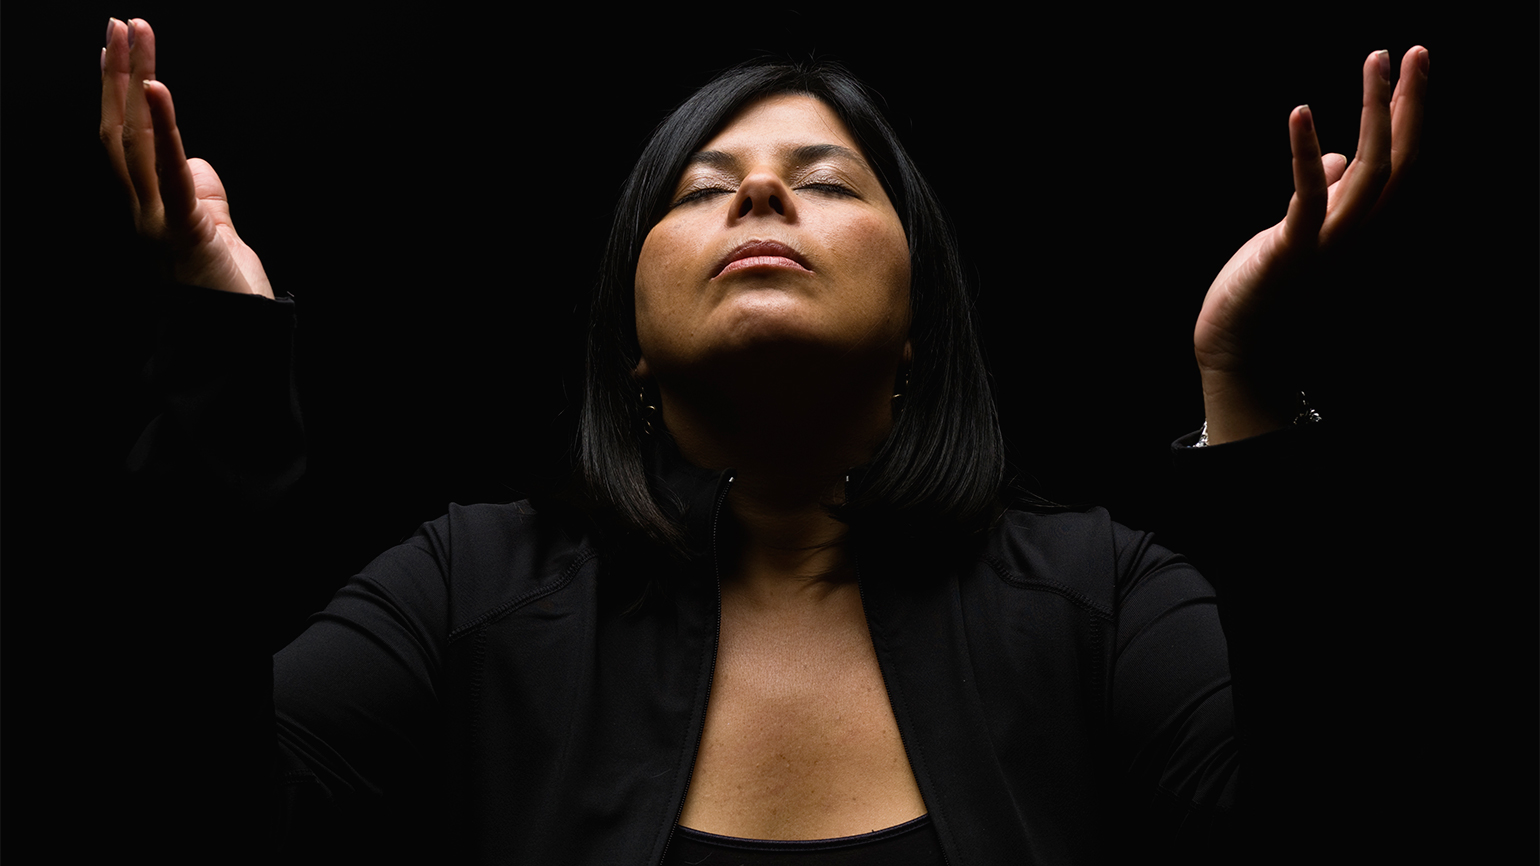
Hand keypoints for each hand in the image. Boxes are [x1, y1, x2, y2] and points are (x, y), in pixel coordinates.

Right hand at [100, 18, 272, 298]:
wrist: (236, 345)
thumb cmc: (228, 295)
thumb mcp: (216, 234)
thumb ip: (203, 196)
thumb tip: (195, 161)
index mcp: (151, 209)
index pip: (128, 140)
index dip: (120, 93)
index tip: (121, 47)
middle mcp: (144, 211)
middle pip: (120, 130)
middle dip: (119, 73)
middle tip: (120, 23)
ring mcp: (158, 221)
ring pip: (133, 141)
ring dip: (132, 81)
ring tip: (132, 34)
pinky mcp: (185, 231)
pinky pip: (169, 170)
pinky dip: (163, 126)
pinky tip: (157, 87)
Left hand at [1193, 46, 1428, 444]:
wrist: (1239, 344)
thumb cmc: (1267, 289)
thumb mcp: (1301, 232)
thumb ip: (1326, 197)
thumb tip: (1338, 159)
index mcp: (1360, 228)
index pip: (1398, 165)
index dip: (1406, 116)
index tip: (1409, 68)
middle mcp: (1357, 236)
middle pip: (1399, 162)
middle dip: (1407, 104)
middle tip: (1410, 52)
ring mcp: (1328, 245)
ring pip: (1371, 172)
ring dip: (1375, 112)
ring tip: (1375, 62)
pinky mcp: (1290, 252)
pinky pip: (1307, 197)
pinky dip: (1305, 152)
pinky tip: (1301, 113)